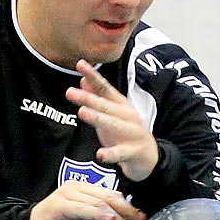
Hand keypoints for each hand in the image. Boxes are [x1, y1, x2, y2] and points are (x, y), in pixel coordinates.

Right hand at [27, 180, 144, 219]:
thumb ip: (100, 217)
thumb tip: (121, 217)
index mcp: (83, 189)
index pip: (110, 196)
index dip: (127, 207)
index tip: (140, 219)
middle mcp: (76, 187)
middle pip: (107, 197)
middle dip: (126, 211)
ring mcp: (67, 195)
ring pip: (98, 203)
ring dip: (116, 216)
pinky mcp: (59, 205)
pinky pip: (83, 208)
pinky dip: (98, 214)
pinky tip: (110, 219)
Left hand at [67, 59, 158, 180]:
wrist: (149, 156)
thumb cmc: (126, 132)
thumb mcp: (112, 113)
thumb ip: (98, 98)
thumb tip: (82, 80)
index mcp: (121, 105)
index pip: (105, 88)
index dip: (93, 76)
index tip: (80, 63)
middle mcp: (128, 115)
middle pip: (105, 105)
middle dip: (88, 98)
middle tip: (69, 92)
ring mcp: (132, 133)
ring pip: (113, 124)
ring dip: (98, 117)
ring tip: (82, 112)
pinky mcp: (134, 151)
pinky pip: (121, 153)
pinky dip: (111, 154)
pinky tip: (100, 155)